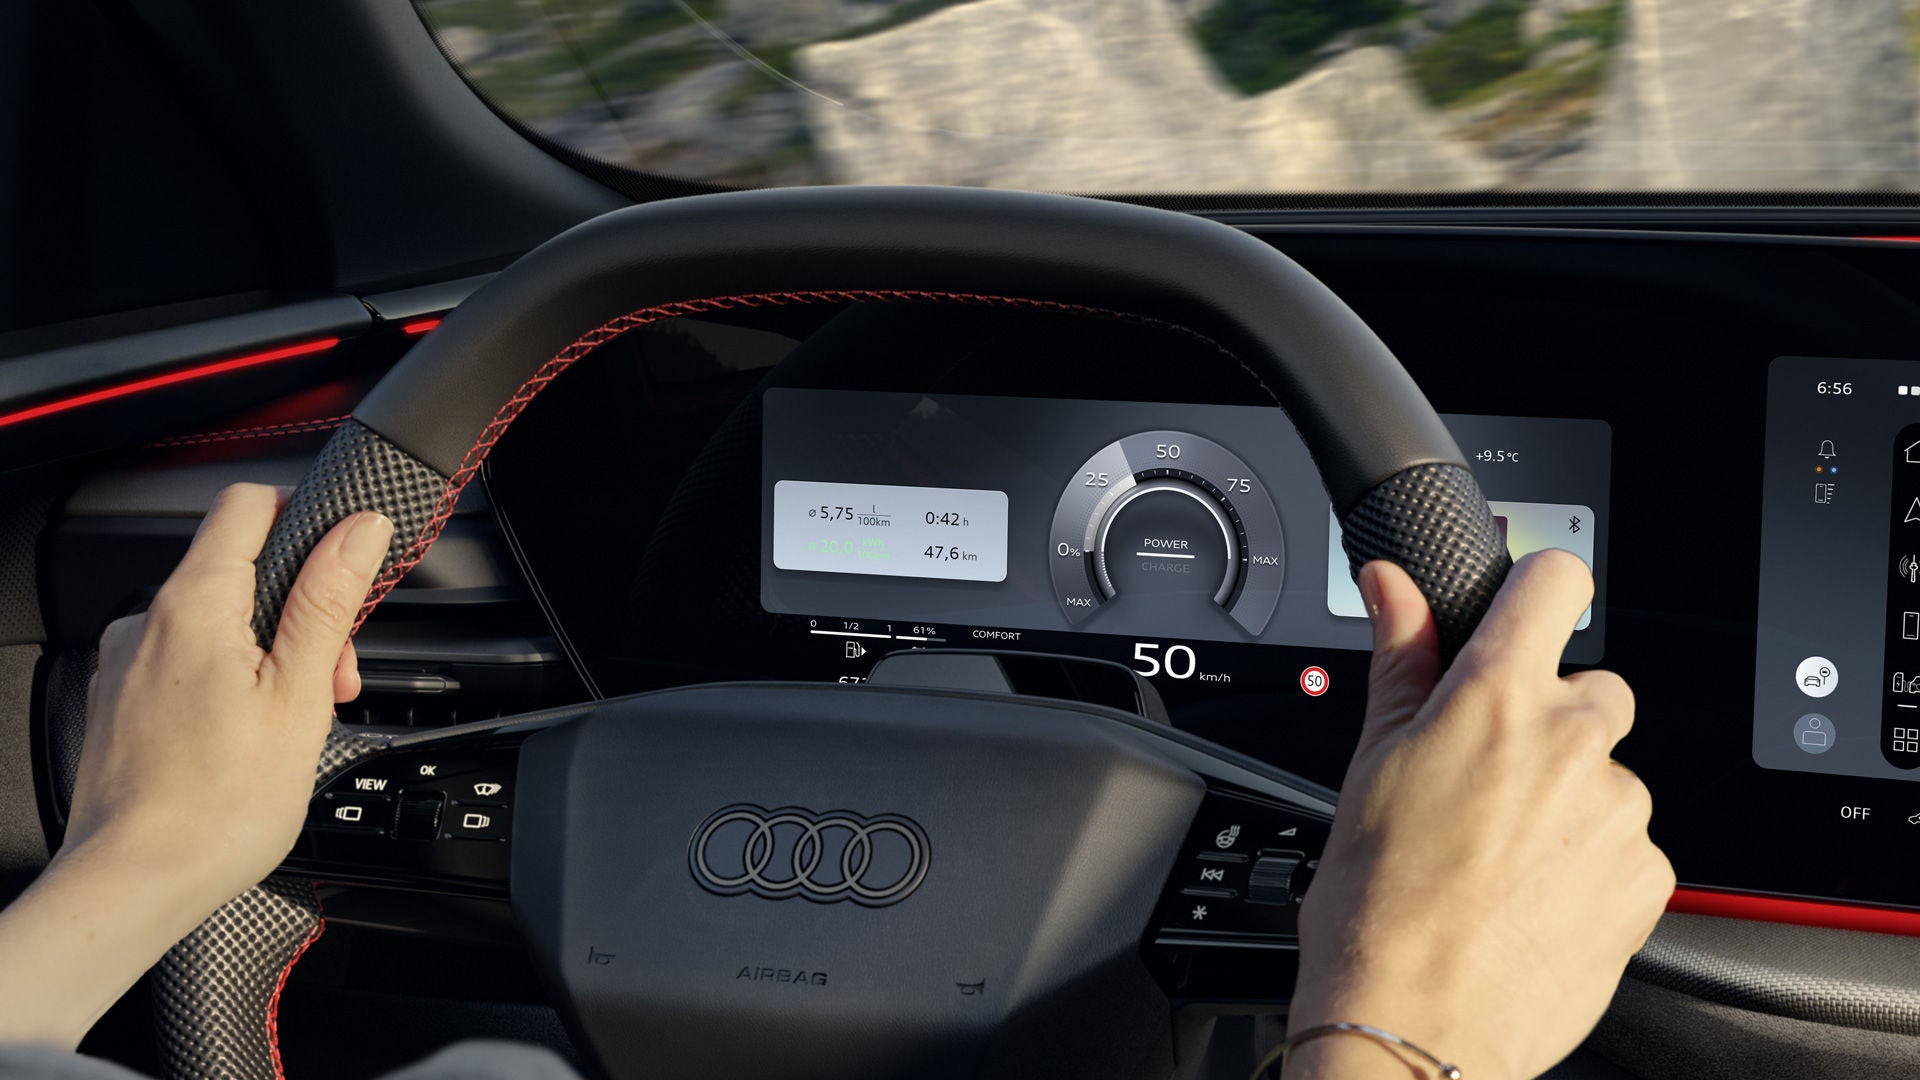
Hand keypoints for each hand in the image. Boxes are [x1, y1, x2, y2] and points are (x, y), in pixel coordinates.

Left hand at [0, 483, 391, 1046]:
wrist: (136, 884)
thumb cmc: (216, 808)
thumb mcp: (300, 696)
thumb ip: (327, 601)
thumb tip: (356, 529)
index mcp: (194, 605)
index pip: (249, 503)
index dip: (306, 521)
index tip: (342, 569)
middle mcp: (148, 622)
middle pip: (243, 570)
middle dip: (301, 612)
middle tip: (331, 678)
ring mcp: (129, 662)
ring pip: (219, 621)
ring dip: (270, 653)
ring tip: (291, 722)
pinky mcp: (123, 700)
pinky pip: (189, 661)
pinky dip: (230, 683)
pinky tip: (249, 738)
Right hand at [1284, 552, 1672, 1079]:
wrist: (1415, 1023)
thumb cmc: (1376, 906)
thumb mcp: (1371, 764)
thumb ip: (1402, 659)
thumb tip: (1394, 586)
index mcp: (1494, 698)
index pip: (1553, 582)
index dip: (1534, 593)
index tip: (1520, 621)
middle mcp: (1571, 741)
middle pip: (1589, 688)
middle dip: (1547, 721)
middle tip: (1486, 781)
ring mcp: (1619, 810)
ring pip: (1608, 773)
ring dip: (1569, 799)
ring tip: (1500, 856)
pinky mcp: (1649, 875)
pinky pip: (1629, 843)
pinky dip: (1590, 861)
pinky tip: (1531, 894)